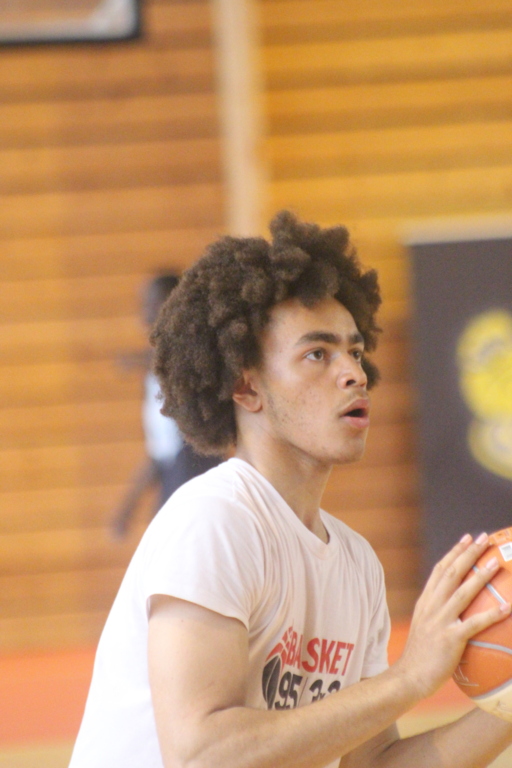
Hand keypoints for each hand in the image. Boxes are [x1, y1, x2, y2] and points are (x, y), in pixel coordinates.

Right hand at [394, 533, 510, 699]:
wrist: (409, 677)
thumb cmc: (420, 655)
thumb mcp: (424, 626)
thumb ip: (437, 612)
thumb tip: (456, 607)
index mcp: (426, 601)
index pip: (440, 569)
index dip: (454, 552)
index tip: (467, 538)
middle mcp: (432, 606)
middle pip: (452, 573)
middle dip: (468, 554)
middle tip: (483, 539)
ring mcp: (440, 621)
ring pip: (463, 593)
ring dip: (480, 576)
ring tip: (494, 563)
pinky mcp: (450, 638)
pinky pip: (474, 623)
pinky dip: (491, 614)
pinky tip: (508, 608)